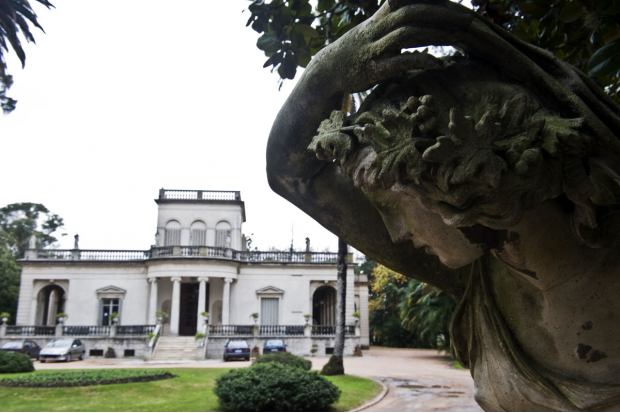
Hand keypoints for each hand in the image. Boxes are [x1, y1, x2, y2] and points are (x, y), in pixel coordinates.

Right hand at [306, 0, 473, 93]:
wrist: (325, 71)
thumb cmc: (354, 52)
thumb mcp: (373, 29)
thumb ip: (393, 19)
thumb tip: (418, 14)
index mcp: (379, 18)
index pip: (407, 0)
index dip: (430, 0)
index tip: (455, 3)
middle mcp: (377, 29)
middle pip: (411, 13)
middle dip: (440, 14)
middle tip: (465, 19)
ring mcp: (374, 49)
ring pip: (406, 34)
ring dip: (434, 34)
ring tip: (456, 38)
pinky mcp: (372, 70)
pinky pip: (397, 62)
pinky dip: (418, 60)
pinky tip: (435, 62)